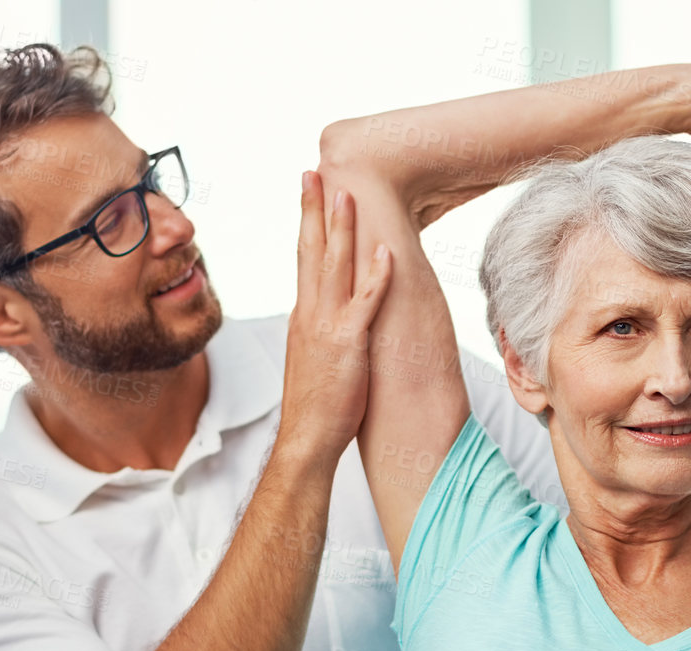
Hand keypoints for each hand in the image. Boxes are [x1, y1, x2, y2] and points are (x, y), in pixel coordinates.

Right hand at [280, 170, 392, 461]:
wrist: (306, 439)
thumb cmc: (317, 406)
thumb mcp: (315, 358)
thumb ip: (321, 331)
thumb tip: (330, 317)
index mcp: (303, 316)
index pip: (304, 259)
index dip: (307, 224)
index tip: (309, 193)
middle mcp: (309, 314)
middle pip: (310, 251)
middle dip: (312, 208)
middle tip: (313, 170)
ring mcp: (327, 327)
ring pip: (334, 266)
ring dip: (340, 227)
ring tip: (345, 191)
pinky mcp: (347, 344)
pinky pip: (365, 303)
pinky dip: (375, 276)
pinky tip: (386, 251)